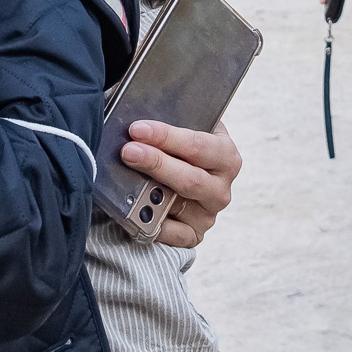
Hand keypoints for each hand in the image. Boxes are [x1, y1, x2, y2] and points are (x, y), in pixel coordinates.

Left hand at [120, 120, 241, 248]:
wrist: (183, 169)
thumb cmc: (178, 147)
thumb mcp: (184, 128)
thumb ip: (169, 121)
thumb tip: (137, 116)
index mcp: (225, 154)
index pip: (198, 145)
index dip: (167, 137)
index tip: (138, 129)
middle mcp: (221, 186)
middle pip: (191, 178)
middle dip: (157, 163)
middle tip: (129, 151)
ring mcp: (209, 213)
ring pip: (181, 205)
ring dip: (150, 192)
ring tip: (126, 180)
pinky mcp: (194, 234)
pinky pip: (176, 235)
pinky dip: (156, 225)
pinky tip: (137, 214)